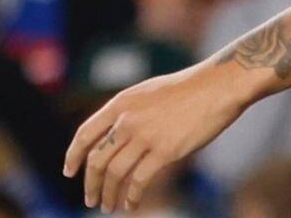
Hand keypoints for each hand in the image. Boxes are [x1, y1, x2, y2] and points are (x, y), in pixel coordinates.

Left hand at [65, 60, 254, 210]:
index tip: (69, 172)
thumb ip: (130, 112)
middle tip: (91, 199)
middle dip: (90, 184)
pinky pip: (139, 181)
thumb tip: (115, 137)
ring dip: (108, 194)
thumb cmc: (191, 87)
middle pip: (97, 160)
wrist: (220, 84)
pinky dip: (132, 196)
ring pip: (115, 174)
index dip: (73, 156)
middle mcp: (128, 120)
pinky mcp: (166, 151)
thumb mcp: (149, 92)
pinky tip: (132, 204)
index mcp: (121, 104)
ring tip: (109, 206)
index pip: (85, 135)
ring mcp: (146, 136)